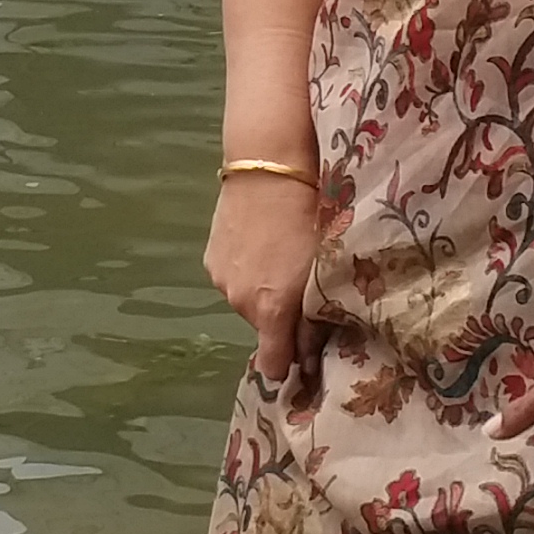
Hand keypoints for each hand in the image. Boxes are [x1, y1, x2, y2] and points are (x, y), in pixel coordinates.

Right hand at [205, 173, 324, 386]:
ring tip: (280, 256)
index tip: (304, 360)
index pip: (273, 365)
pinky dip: (246, 270)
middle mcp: (240, 302)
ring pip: (246, 300)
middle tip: (301, 285)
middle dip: (280, 316)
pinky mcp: (210, 257)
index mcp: (271, 311)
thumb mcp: (323, 272)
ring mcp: (221, 279)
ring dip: (261, 290)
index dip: (289, 365)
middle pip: (262, 328)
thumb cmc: (310, 218)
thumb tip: (309, 361)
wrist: (270, 168)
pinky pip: (232, 277)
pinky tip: (260, 242)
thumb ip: (315, 321)